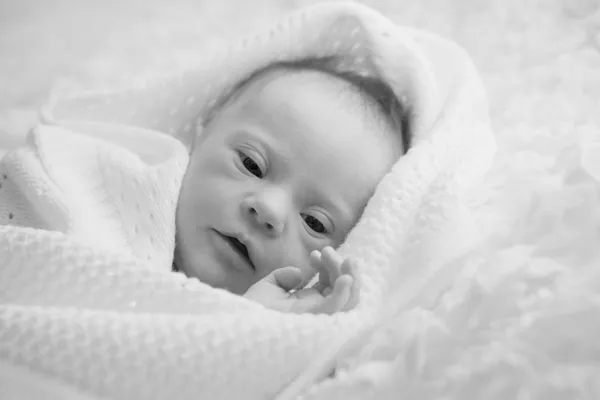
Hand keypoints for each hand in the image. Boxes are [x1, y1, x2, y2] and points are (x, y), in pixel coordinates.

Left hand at [244, 247, 360, 313]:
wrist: (240, 322)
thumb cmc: (252, 309)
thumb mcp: (269, 286)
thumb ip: (284, 277)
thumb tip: (300, 274)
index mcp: (307, 303)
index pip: (328, 283)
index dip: (327, 265)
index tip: (315, 253)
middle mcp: (316, 310)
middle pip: (342, 289)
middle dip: (340, 267)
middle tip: (328, 251)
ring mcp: (318, 315)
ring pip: (348, 299)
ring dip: (351, 277)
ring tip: (348, 260)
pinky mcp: (315, 319)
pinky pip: (338, 307)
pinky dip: (345, 292)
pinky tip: (345, 277)